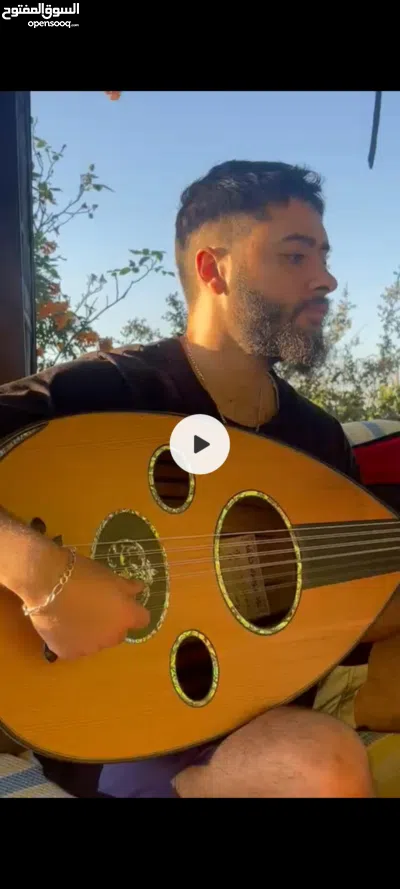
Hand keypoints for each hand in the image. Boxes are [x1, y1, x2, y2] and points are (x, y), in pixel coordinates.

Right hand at [21, 547, 149, 659]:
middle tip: (95, 607)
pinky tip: (62, 624)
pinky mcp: (68, 653)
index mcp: (126, 617)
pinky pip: (75, 648)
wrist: (47, 583)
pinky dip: (71, 639)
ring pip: (96, 642)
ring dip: (91, 633)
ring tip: (74, 615)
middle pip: (118, 633)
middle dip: (111, 623)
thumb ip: (128, 587)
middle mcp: (112, 637)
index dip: (132, 611)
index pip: (141, 620)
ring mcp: (90, 648)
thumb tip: (139, 589)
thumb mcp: (110, 576)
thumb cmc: (83, 574)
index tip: (121, 603)